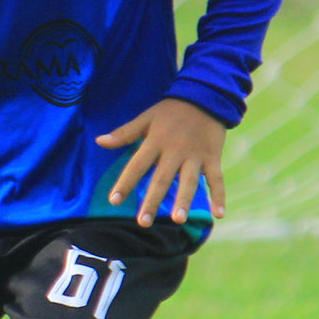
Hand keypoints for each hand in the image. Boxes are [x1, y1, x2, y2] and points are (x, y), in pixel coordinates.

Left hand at [96, 97, 227, 225]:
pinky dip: (220, 196)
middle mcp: (175, 151)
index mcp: (155, 142)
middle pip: (162, 179)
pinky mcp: (213, 157)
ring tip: (178, 220)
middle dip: (152, 201)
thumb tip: (99, 141)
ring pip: (189, 181)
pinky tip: (219, 214)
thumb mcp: (146, 118)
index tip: (114, 201)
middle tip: (144, 222)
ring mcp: (195, 155)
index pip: (137, 165)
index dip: (125, 183)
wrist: (205, 95)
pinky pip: (217, 179)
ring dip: (184, 200)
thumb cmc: (170, 111)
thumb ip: (124, 133)